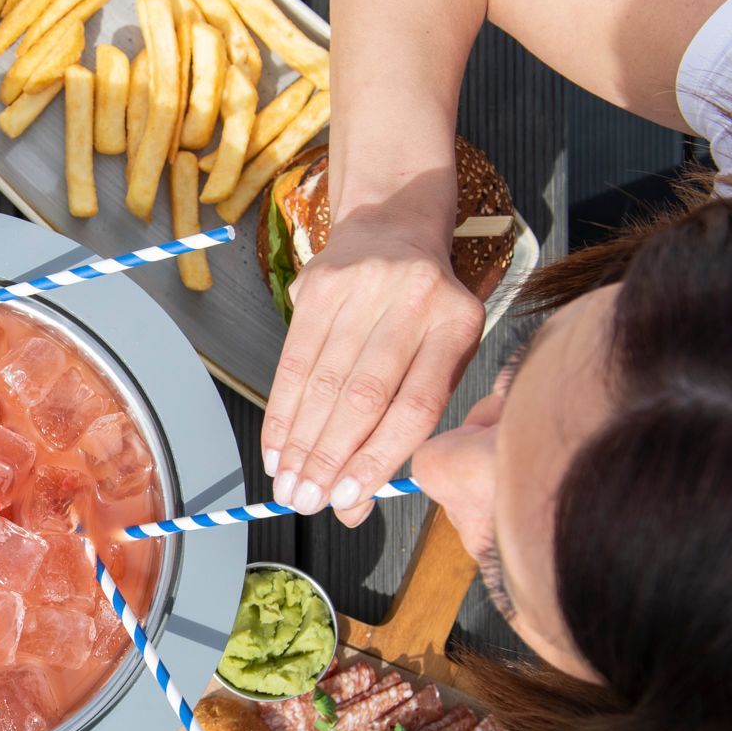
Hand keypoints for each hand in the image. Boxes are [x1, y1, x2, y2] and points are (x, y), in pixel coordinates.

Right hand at [262, 215, 484, 525]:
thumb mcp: (433, 359)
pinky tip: (274, 446)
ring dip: (300, 441)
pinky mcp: (320, 283)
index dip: (378, 456)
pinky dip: (281, 410)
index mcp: (457, 324)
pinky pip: (293, 359)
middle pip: (364, 395)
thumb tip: (353, 507)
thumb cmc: (419, 312)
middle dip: (329, 457)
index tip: (347, 499)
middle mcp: (415, 300)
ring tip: (286, 483)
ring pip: (324, 381)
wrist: (390, 223)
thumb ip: (403, 430)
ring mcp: (365, 286)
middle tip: (305, 501)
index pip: (415, 405)